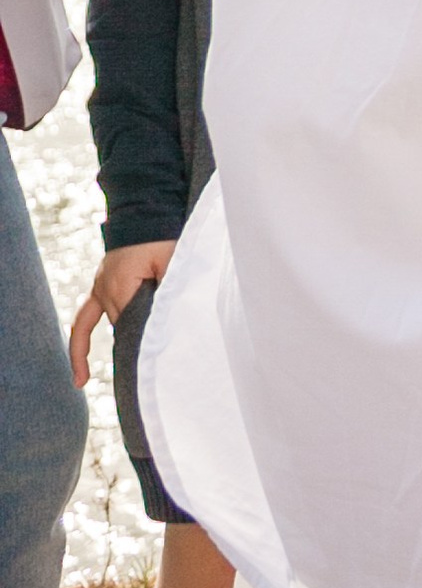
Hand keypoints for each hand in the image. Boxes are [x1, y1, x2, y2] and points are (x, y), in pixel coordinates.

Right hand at [69, 240, 174, 387]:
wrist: (145, 210)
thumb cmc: (162, 234)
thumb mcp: (174, 259)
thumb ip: (171, 287)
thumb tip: (172, 317)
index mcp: (122, 285)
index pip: (133, 326)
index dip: (145, 343)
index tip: (153, 365)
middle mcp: (105, 290)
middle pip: (124, 329)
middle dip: (139, 344)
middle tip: (152, 370)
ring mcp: (100, 289)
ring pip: (111, 326)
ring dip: (123, 342)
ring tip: (118, 376)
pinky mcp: (99, 287)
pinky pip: (83, 321)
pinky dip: (80, 346)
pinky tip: (81, 378)